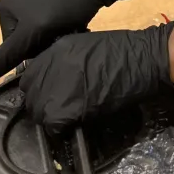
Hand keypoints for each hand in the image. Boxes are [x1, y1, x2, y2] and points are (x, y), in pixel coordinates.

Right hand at [0, 0, 133, 85]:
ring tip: (68, 29)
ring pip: (40, 31)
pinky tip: (73, 23)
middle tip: (60, 36)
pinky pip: (51, 21)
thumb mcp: (31, 35)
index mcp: (4, 5)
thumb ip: (8, 55)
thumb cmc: (60, 8)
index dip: (30, 50)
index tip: (46, 41)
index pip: (11, 44)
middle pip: (26, 38)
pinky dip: (61, 26)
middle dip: (43, 42)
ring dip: (54, 36)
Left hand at [19, 23, 173, 133]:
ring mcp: (58, 87)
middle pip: (30, 94)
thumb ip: (66, 59)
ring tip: (67, 116)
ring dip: (49, 116)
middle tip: (58, 107)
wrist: (143, 59)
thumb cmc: (124, 49)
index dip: (37, 87)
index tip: (47, 92)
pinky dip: (60, 128)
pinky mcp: (68, 108)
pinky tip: (73, 124)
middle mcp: (52, 67)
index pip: (29, 75)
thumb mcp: (87, 45)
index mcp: (57, 50)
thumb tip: (56, 76)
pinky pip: (53, 125)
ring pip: (39, 111)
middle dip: (41, 102)